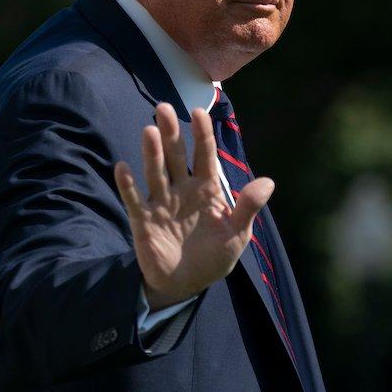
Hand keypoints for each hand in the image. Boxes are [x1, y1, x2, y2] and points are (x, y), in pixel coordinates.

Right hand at [114, 103, 274, 310]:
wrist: (186, 284)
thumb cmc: (214, 257)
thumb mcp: (237, 235)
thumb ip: (248, 208)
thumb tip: (268, 182)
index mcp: (206, 189)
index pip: (204, 156)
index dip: (202, 134)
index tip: (199, 112)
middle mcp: (182, 189)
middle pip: (175, 156)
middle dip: (171, 133)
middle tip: (163, 107)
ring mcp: (161, 203)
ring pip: (155, 172)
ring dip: (152, 152)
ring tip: (150, 131)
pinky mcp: (143, 220)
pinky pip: (134, 199)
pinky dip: (127, 185)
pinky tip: (122, 168)